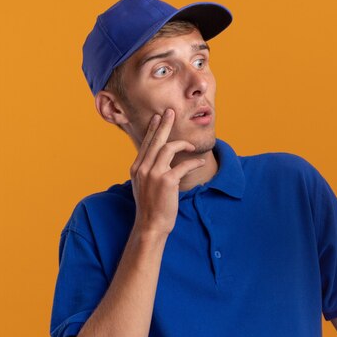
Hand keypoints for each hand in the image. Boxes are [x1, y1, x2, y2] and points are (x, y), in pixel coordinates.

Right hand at [129, 108, 205, 235]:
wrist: (150, 225)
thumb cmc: (151, 207)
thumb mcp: (144, 186)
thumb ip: (148, 171)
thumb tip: (157, 160)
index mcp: (137, 168)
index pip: (146, 143)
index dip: (153, 129)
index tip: (159, 117)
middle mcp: (142, 168)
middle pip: (155, 140)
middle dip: (164, 124)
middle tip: (171, 112)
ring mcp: (153, 174)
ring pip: (168, 149)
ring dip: (182, 144)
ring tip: (192, 145)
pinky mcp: (166, 181)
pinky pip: (183, 165)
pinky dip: (193, 162)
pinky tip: (200, 162)